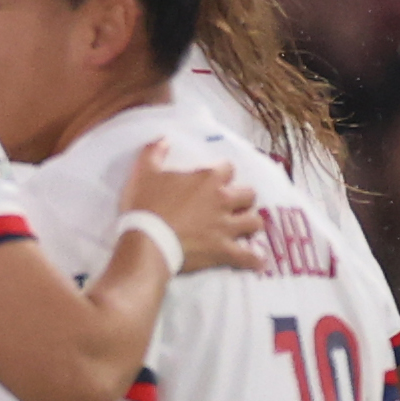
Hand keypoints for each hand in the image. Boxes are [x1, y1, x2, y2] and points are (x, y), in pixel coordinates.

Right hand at [120, 145, 264, 273]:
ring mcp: (226, 226)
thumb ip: (153, 153)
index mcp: (207, 179)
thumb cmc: (145, 206)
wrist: (147, 242)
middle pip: (249, 194)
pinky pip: (249, 256)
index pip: (228, 168)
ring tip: (242, 228)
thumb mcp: (143, 174)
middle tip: (232, 204)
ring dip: (250, 223)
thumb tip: (163, 140)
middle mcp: (223, 200)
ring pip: (254, 222)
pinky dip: (254, 259)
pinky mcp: (224, 250)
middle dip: (243, 198)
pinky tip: (257, 260)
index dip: (222, 173)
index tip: (214, 179)